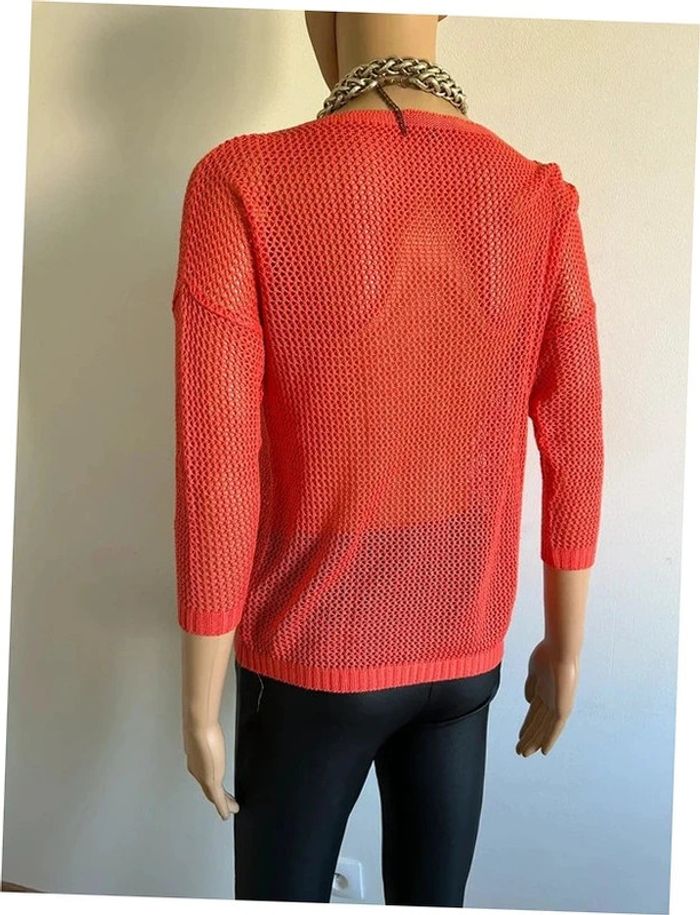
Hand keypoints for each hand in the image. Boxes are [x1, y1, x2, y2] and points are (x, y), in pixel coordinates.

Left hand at [183, 720, 239, 818]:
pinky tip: (229, 813)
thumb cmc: (201, 724)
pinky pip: (219, 800)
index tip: (216, 785)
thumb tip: (208, 718)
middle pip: (208, 787)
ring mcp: (203, 777)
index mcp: (195, 758)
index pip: (203, 774)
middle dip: (216, 795)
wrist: (198, 728)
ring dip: (223, 802)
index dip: (210, 781)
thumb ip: (208, 728)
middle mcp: (197, 770)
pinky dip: (224, 807)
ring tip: (230, 808)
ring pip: (213, 795)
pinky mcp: (211, 782)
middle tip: (225, 801)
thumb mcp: (206, 728)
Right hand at [515, 639, 578, 756]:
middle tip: (520, 751)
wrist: (560, 648)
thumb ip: (532, 686)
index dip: (527, 725)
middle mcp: (553, 700)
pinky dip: (549, 739)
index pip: (535, 713)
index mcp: (546, 690)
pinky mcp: (564, 707)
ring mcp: (558, 704)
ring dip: (534, 741)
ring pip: (544, 728)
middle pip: (538, 723)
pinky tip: (544, 750)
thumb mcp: (535, 671)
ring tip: (523, 754)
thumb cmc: (548, 653)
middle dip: (529, 737)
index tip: (520, 736)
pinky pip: (556, 727)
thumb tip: (529, 702)